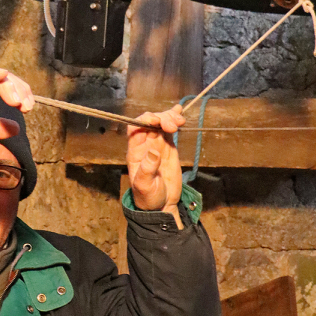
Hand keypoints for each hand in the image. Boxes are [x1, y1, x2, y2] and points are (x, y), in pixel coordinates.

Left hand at [126, 105, 185, 228]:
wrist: (162, 204)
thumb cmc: (148, 196)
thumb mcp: (145, 186)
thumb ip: (147, 169)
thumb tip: (153, 152)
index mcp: (135, 151)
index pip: (135, 128)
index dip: (144, 120)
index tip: (157, 121)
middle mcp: (144, 144)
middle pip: (150, 122)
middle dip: (161, 118)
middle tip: (173, 126)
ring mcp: (156, 143)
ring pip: (160, 122)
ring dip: (169, 117)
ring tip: (180, 121)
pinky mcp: (168, 146)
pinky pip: (169, 129)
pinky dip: (174, 119)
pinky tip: (179, 111)